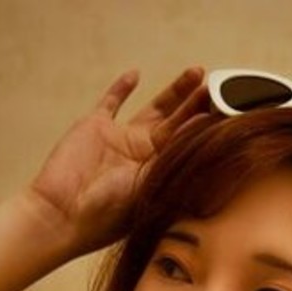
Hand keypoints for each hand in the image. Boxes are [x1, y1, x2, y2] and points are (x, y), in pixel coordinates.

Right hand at [27, 67, 208, 256]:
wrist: (62, 215)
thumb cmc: (105, 215)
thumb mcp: (150, 189)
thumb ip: (175, 158)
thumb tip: (207, 130)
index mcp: (158, 176)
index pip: (189, 146)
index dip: (207, 128)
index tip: (229, 111)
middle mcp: (142, 157)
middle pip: (177, 124)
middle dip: (197, 104)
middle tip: (218, 86)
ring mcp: (118, 140)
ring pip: (153, 109)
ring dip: (174, 92)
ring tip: (197, 74)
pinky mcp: (95, 127)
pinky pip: (110, 103)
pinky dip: (121, 88)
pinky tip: (135, 74)